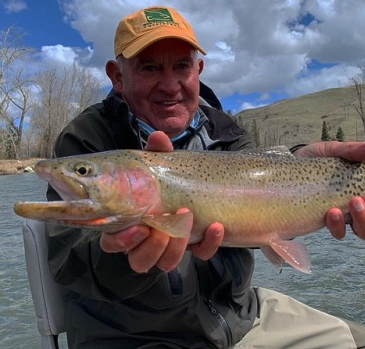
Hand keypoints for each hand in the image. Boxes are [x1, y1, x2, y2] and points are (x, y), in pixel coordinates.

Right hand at [99, 131, 223, 272]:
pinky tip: (216, 227)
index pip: (113, 242)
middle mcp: (147, 241)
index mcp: (129, 223)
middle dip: (152, 247)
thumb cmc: (168, 178)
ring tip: (186, 220)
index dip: (122, 240)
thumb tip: (158, 136)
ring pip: (165, 263)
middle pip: (140, 260)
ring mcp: (172, 247)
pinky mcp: (195, 247)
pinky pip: (200, 254)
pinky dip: (208, 244)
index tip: (138, 227)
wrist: (200, 186)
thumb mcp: (162, 165)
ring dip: (176, 247)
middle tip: (163, 228)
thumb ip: (157, 154)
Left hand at [294, 138, 364, 239]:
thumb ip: (354, 150)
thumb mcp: (334, 151)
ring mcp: (347, 218)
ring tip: (353, 202)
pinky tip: (332, 212)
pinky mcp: (328, 224)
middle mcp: (363, 207)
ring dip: (364, 221)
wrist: (286, 170)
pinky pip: (340, 234)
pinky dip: (339, 226)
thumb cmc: (314, 160)